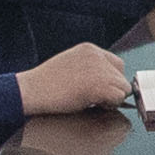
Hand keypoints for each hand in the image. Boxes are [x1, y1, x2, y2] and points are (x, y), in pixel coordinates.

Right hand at [17, 46, 134, 118]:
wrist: (32, 90)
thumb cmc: (45, 83)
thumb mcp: (70, 65)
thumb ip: (88, 68)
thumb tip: (104, 81)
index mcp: (89, 50)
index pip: (115, 63)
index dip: (110, 79)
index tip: (99, 88)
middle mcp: (97, 56)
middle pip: (121, 75)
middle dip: (112, 88)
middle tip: (95, 97)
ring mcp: (99, 69)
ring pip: (123, 87)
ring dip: (111, 97)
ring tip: (93, 101)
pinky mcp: (99, 85)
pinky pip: (118, 97)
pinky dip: (110, 104)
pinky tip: (93, 104)